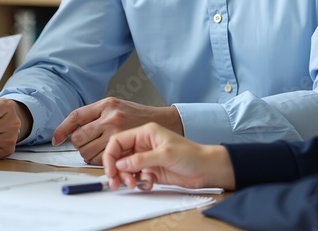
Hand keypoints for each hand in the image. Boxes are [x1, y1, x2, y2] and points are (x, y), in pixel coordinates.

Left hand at [51, 97, 181, 164]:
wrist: (164, 122)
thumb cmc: (137, 116)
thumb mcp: (116, 106)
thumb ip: (97, 115)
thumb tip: (72, 129)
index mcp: (105, 104)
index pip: (75, 116)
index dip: (62, 129)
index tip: (55, 139)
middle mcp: (110, 116)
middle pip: (78, 138)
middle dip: (79, 145)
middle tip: (86, 146)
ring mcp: (117, 131)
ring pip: (87, 152)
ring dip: (88, 156)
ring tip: (98, 152)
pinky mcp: (124, 145)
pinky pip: (101, 160)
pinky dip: (100, 162)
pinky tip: (107, 157)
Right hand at [103, 123, 235, 190]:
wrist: (207, 169)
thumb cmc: (192, 155)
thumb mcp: (165, 154)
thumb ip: (141, 159)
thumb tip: (121, 164)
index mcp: (145, 133)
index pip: (118, 141)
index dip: (111, 155)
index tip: (110, 169)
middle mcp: (143, 144)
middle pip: (120, 156)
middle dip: (117, 169)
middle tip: (117, 182)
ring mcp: (147, 158)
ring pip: (127, 168)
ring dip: (127, 177)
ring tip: (134, 184)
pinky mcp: (152, 170)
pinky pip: (137, 177)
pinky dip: (139, 182)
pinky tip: (148, 184)